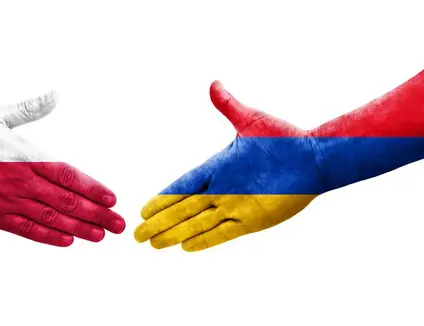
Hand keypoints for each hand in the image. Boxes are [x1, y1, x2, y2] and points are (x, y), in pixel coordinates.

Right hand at [134, 81, 324, 250]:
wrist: (315, 158)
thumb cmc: (284, 138)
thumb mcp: (251, 120)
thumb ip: (229, 105)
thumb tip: (214, 84)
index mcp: (218, 168)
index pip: (182, 186)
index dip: (162, 198)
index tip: (144, 208)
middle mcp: (222, 190)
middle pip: (182, 209)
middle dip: (159, 222)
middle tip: (136, 234)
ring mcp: (236, 206)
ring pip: (196, 223)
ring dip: (174, 234)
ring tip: (153, 244)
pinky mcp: (252, 220)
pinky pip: (222, 233)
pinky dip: (203, 240)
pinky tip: (185, 247)